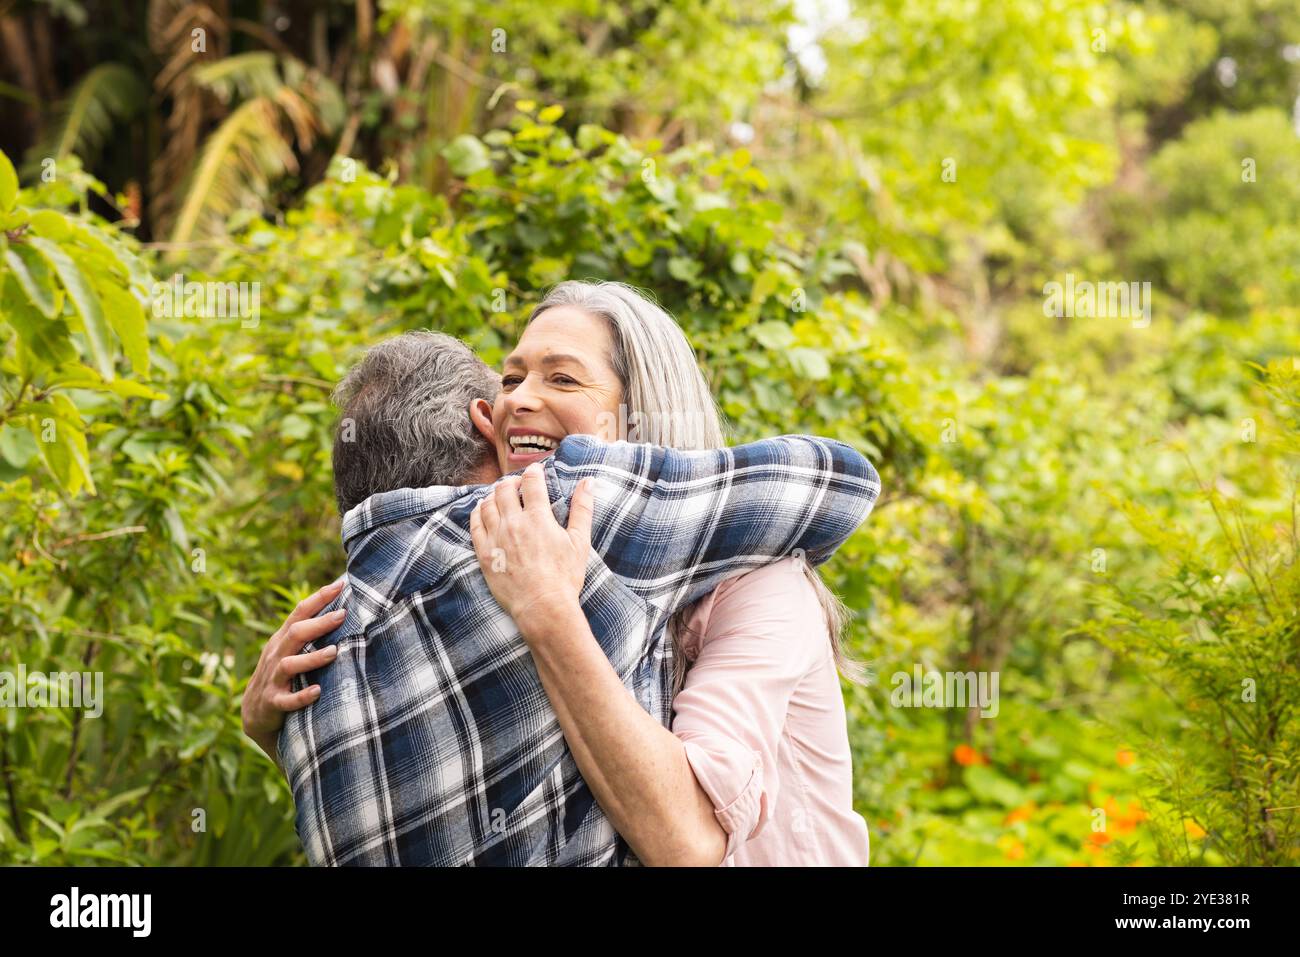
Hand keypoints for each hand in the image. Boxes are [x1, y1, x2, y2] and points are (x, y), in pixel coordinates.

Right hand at [241, 579, 345, 761]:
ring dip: (312, 658)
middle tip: (342, 614)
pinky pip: (287, 700)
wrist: (255, 714)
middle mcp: (276, 655)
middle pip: (295, 634)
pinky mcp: (273, 703)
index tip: (340, 584)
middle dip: (319, 624)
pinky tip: (317, 691)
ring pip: (290, 664)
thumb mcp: (290, 651)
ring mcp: (273, 679)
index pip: (299, 613)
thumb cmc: (282, 676)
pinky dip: (302, 696)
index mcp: (282, 640)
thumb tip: (342, 610)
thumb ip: (309, 633)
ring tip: (334, 652)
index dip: (318, 598)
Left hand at [469, 463, 593, 629]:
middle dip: (512, 482)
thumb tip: (588, 482)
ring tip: (502, 498)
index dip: (534, 472)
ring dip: (494, 495)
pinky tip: (484, 512)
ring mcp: (496, 538)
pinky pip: (475, 524)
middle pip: (504, 488)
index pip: (531, 481)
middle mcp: (514, 523)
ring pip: (487, 503)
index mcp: (538, 518)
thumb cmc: (565, 577)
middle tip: (518, 486)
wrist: (542, 607)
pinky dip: (478, 512)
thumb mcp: (580, 541)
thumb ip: (583, 509)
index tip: (536, 472)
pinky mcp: (484, 553)